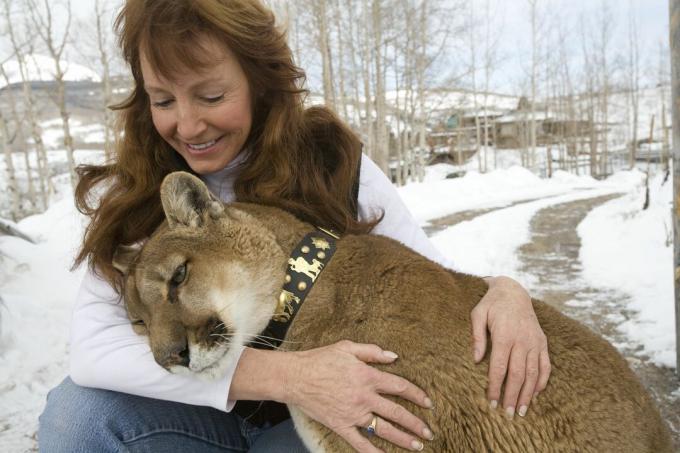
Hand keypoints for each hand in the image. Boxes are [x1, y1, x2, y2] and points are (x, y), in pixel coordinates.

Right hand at [284, 340, 433, 451]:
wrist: (295, 377)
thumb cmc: (320, 359)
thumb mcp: (347, 347)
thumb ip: (372, 352)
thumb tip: (394, 356)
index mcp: (368, 376)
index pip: (400, 387)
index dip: (417, 395)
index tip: (428, 403)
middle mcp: (364, 397)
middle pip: (396, 413)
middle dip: (415, 424)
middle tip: (428, 433)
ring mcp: (353, 414)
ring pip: (383, 430)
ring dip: (402, 439)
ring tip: (417, 447)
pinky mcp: (340, 426)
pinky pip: (359, 443)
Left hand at [471, 276, 550, 417]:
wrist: (513, 291)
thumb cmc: (491, 304)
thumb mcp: (478, 314)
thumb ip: (476, 336)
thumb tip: (476, 359)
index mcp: (504, 334)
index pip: (499, 366)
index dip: (495, 386)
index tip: (491, 402)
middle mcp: (522, 340)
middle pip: (518, 374)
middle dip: (512, 396)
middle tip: (508, 414)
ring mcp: (535, 341)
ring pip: (533, 373)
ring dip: (528, 394)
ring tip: (523, 411)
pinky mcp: (542, 342)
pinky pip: (546, 365)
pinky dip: (542, 381)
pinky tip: (536, 394)